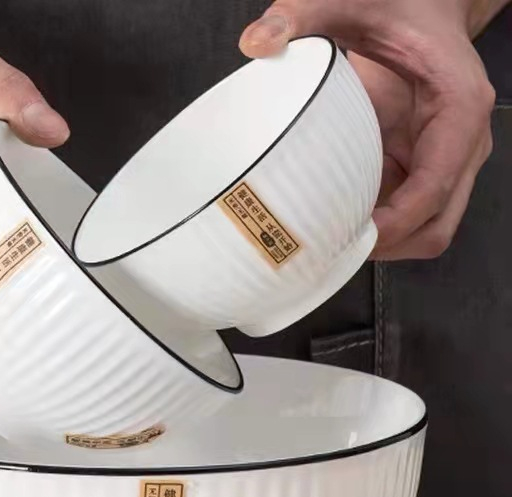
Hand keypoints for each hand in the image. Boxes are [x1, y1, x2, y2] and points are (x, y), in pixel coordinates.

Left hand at [239, 0, 496, 259]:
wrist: (421, 3)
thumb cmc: (398, 3)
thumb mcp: (350, 1)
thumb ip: (303, 14)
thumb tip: (254, 44)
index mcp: (459, 110)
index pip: (434, 190)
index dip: (392, 226)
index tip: (346, 240)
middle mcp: (461, 144)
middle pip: (435, 226)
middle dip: (386, 248)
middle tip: (328, 252)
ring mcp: (442, 161)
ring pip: (423, 230)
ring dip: (379, 246)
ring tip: (326, 246)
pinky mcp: (419, 167)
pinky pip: (403, 216)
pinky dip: (373, 229)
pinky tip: (331, 225)